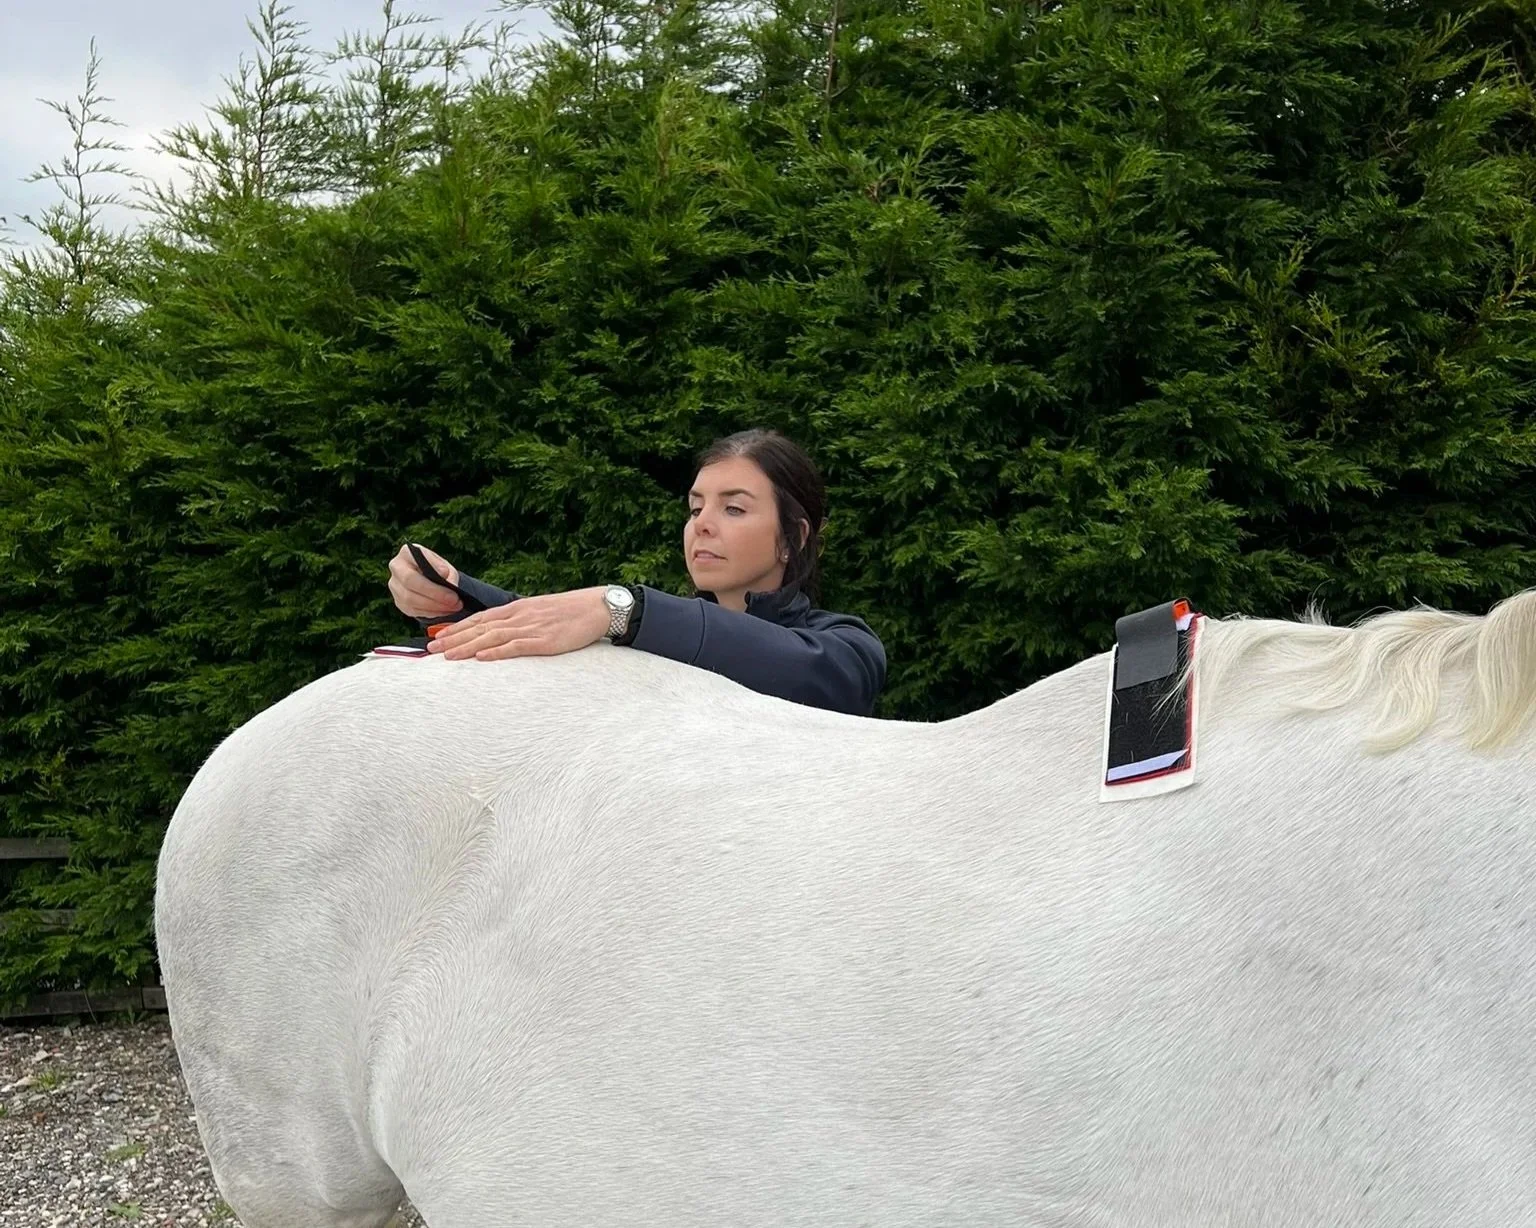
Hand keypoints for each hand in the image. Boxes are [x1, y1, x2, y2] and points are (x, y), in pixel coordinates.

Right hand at [388, 543, 462, 618]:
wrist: (426, 579)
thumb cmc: (436, 569)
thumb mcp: (444, 565)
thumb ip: (448, 572)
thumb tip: (447, 582)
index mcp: (407, 553)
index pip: (415, 560)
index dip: (430, 567)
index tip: (447, 575)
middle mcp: (396, 568)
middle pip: (410, 582)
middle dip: (435, 593)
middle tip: (455, 600)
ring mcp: (395, 586)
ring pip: (410, 599)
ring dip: (435, 606)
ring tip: (454, 607)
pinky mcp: (398, 602)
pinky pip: (413, 610)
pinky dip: (432, 612)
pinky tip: (445, 611)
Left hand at [427, 587, 609, 659]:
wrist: (595, 608)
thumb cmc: (569, 612)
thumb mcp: (539, 612)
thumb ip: (519, 620)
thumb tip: (501, 632)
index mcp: (516, 608)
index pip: (479, 618)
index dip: (456, 628)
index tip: (437, 638)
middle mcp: (518, 616)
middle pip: (479, 628)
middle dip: (453, 639)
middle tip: (430, 650)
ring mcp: (530, 628)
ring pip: (491, 637)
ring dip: (467, 647)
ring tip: (447, 657)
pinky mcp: (544, 641)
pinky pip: (515, 647)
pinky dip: (496, 652)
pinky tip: (481, 658)